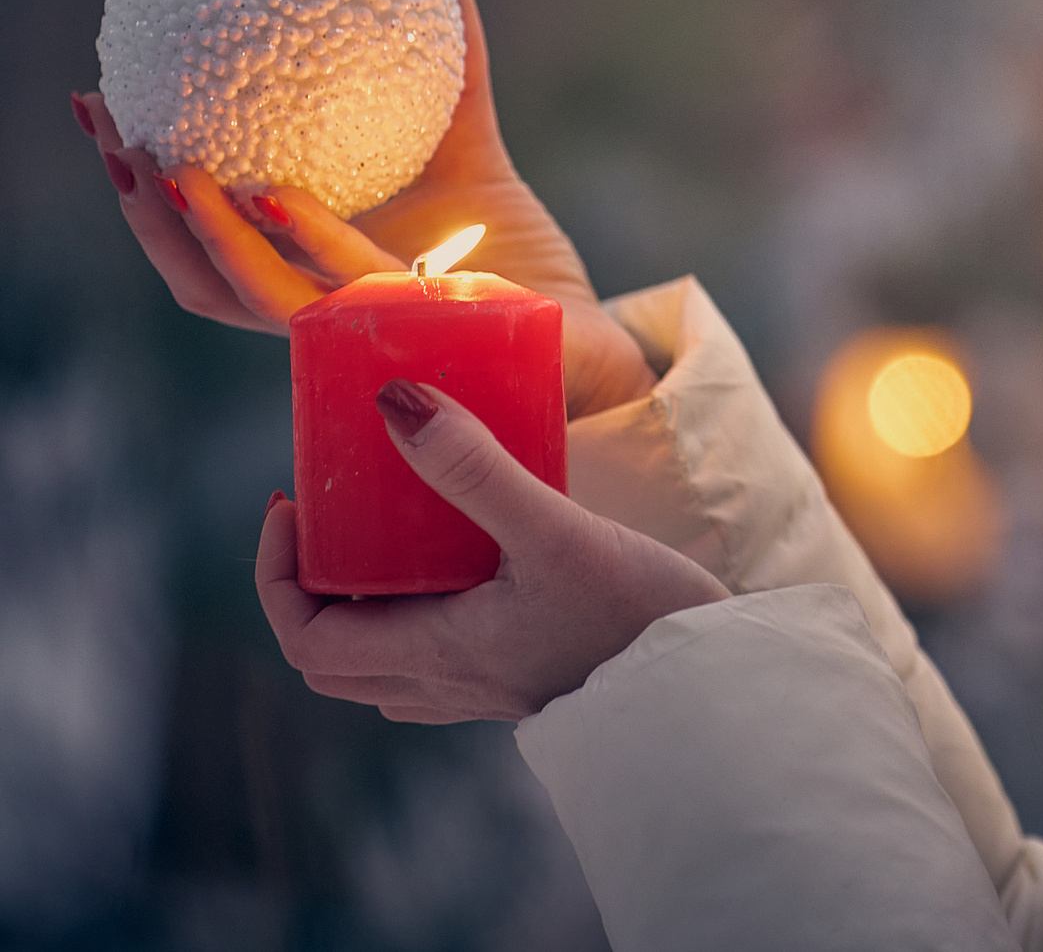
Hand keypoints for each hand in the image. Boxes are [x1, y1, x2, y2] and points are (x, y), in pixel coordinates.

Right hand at [76, 0, 655, 417]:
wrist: (581, 330)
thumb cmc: (516, 254)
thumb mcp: (472, 149)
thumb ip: (456, 74)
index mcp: (310, 266)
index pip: (200, 233)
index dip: (140, 180)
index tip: (101, 105)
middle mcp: (315, 304)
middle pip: (197, 270)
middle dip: (141, 206)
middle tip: (109, 128)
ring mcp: (352, 327)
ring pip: (250, 290)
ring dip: (205, 233)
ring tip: (171, 169)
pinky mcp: (406, 335)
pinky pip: (341, 287)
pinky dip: (304, 242)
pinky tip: (274, 196)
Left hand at [259, 381, 728, 721]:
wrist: (712, 683)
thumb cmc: (639, 612)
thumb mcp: (555, 528)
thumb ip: (476, 469)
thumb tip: (393, 403)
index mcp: (440, 653)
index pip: (308, 636)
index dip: (276, 575)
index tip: (290, 505)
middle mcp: (451, 685)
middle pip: (332, 661)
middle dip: (307, 592)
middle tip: (327, 521)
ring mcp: (488, 694)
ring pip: (380, 674)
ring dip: (359, 615)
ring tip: (385, 545)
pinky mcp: (528, 685)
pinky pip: (435, 673)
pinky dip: (415, 627)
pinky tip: (462, 577)